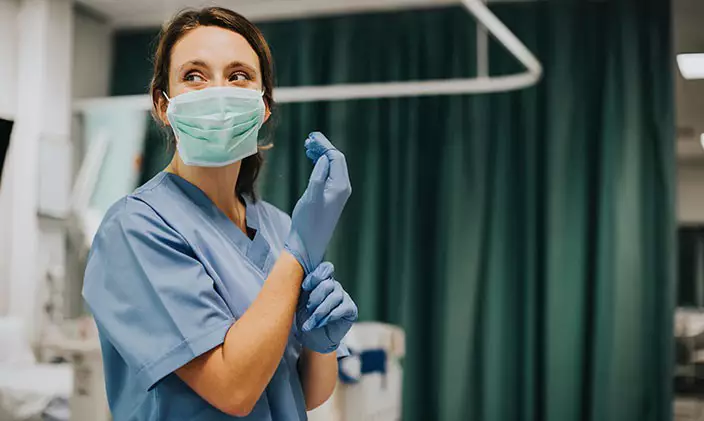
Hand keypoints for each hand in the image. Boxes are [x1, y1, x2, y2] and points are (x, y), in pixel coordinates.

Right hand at [285, 132, 351, 273]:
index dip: (324, 145)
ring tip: (307, 147)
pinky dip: (320, 165)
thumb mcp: (311, 197)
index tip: (311, 137)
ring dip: (321, 155)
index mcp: (340, 186)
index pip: (336, 157)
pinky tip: (311, 161)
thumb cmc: (307, 222)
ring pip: (332, 167)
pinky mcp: (331, 198)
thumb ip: (318, 175)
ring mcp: (338, 193)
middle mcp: (342, 188)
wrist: (307, 244)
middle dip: (323, 148)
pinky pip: (328, 175)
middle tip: (308, 140)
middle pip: (336, 160)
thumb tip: (323, 158)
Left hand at [296, 262, 357, 353]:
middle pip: (327, 284)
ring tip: (312, 322)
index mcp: (323, 280)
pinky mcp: (351, 309)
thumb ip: (304, 288)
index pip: (325, 268)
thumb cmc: (305, 317)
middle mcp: (335, 286)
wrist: (312, 338)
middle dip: (315, 298)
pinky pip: (342, 308)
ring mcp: (344, 297)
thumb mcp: (300, 300)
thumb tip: (302, 278)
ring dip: (320, 311)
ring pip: (334, 297)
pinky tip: (321, 323)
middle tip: (308, 309)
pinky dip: (329, 316)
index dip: (315, 277)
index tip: (304, 287)